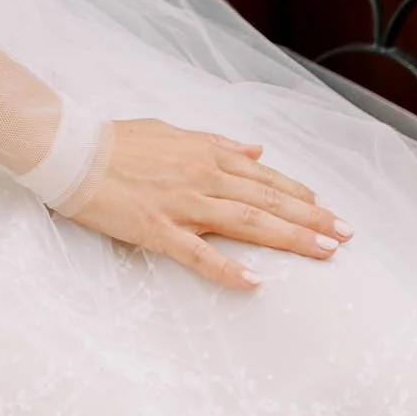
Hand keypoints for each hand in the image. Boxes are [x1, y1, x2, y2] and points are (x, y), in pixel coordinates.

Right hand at [61, 118, 351, 291]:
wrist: (70, 149)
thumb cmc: (116, 140)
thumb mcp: (172, 131)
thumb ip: (216, 143)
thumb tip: (254, 150)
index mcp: (205, 152)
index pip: (263, 177)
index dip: (299, 194)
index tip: (328, 210)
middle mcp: (201, 176)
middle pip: (267, 201)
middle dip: (311, 218)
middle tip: (347, 235)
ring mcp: (181, 204)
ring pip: (247, 223)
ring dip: (290, 238)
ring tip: (325, 252)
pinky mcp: (157, 229)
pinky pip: (199, 255)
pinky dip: (228, 270)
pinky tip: (256, 284)